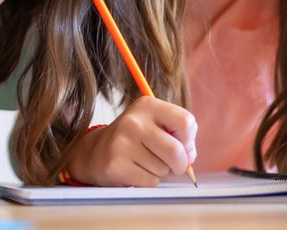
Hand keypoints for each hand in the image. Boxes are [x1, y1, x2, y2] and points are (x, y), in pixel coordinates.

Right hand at [67, 96, 196, 186]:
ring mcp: (122, 142)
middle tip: (171, 164)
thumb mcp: (155, 125)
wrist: (97, 152)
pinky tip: (135, 171)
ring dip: (160, 172)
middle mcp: (133, 121)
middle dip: (180, 164)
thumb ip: (179, 135)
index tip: (181, 146)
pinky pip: (150, 181)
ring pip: (163, 169)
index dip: (189, 140)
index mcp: (147, 105)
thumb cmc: (136, 140)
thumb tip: (189, 158)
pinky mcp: (116, 164)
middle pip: (176, 151)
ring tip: (144, 163)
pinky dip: (148, 181)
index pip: (186, 121)